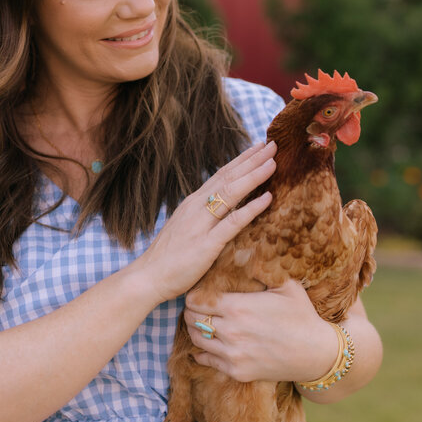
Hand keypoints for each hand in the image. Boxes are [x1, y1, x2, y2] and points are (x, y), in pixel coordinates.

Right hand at [132, 141, 275, 303]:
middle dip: (252, 160)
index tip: (259, 148)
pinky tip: (268, 198)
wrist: (148, 277)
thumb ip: (203, 217)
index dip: (241, 160)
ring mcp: (201, 224)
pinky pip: (233, 222)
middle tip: (273, 144)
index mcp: (193, 203)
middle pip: (228, 177)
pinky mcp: (207, 244)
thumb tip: (221, 209)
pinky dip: (252, 208)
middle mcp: (196, 207)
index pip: (221, 175)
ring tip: (273, 163)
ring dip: (254, 176)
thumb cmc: (167, 258)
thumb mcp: (186, 229)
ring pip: (231, 193)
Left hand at [185, 280, 339, 383]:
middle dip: (192, 312)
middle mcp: (231, 331)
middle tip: (198, 308)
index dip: (194, 296)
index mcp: (238, 307)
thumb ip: (261, 268)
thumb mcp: (285, 285)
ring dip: (195, 330)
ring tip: (202, 323)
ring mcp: (233, 353)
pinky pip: (206, 360)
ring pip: (196, 339)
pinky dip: (203, 352)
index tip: (200, 294)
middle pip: (191, 319)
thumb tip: (244, 249)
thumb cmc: (301, 315)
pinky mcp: (237, 371)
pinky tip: (209, 345)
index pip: (195, 300)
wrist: (316, 353)